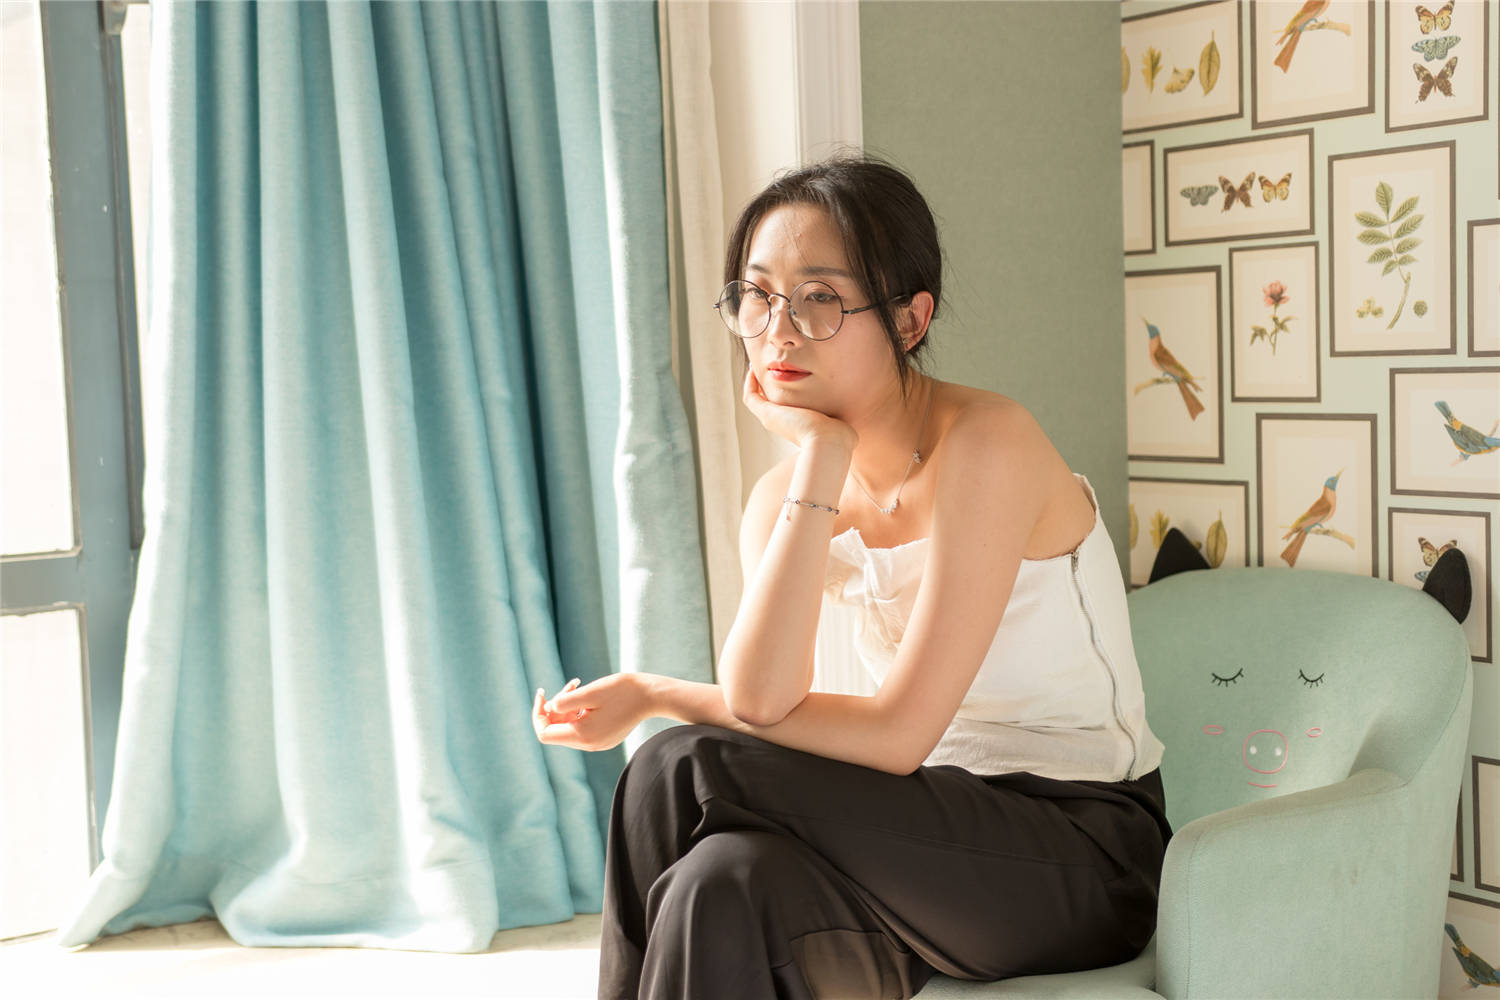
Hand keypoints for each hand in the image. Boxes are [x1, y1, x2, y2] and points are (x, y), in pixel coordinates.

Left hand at [532, 673, 650, 751]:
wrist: (652, 696)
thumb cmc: (622, 690)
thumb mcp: (589, 692)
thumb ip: (564, 702)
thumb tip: (548, 709)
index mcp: (582, 735)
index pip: (545, 733)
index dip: (538, 714)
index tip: (542, 693)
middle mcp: (589, 745)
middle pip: (556, 731)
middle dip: (555, 708)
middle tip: (570, 685)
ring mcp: (598, 743)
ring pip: (569, 728)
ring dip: (568, 708)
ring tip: (579, 686)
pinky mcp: (605, 738)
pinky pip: (582, 728)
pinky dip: (579, 713)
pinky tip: (591, 698)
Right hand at [742, 368, 857, 452]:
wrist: (829, 441)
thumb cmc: (839, 436)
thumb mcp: (838, 423)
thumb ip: (840, 420)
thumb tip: (848, 424)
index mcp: (795, 425)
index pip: (782, 408)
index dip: (781, 393)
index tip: (782, 377)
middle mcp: (781, 424)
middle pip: (767, 403)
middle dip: (766, 385)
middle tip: (767, 367)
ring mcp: (772, 419)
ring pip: (756, 400)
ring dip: (754, 382)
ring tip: (756, 365)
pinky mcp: (768, 414)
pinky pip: (750, 396)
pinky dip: (749, 383)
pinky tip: (753, 369)